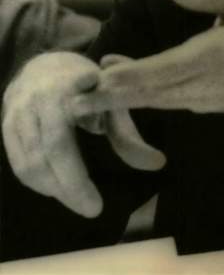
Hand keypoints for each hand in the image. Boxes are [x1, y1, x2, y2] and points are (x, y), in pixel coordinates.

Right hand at [2, 51, 164, 217]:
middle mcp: (40, 99)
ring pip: (32, 163)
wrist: (44, 66)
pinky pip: (20, 164)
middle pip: (52, 149)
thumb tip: (158, 163)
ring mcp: (18, 113)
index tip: (96, 148)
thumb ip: (127, 133)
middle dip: (72, 184)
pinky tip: (58, 190)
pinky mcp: (6, 127)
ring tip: (79, 201)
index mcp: (70, 86)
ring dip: (55, 189)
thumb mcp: (110, 99)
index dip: (79, 148)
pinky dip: (38, 183)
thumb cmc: (85, 86)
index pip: (75, 112)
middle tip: (94, 208)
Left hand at [73, 0, 223, 124]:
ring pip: (153, 101)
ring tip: (89, 92)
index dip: (128, 75)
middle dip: (110, 95)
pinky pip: (164, 103)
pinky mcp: (202, 106)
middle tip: (75, 99)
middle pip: (147, 93)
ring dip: (120, 98)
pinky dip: (141, 98)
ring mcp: (199, 100)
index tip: (99, 77)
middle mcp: (199, 85)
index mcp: (208, 58)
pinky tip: (123, 88)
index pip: (160, 70)